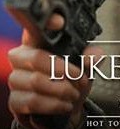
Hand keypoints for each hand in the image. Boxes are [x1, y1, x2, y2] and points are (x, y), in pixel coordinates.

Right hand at [7, 14, 100, 128]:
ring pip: (37, 82)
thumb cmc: (72, 78)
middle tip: (81, 79)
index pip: (36, 28)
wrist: (64, 106)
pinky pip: (33, 101)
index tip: (60, 22)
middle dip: (64, 70)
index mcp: (38, 41)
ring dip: (62, 90)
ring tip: (75, 93)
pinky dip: (54, 104)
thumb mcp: (85, 64)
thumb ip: (91, 56)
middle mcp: (22, 57)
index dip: (45, 22)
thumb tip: (95, 54)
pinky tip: (66, 104)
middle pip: (37, 58)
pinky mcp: (15, 100)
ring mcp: (16, 79)